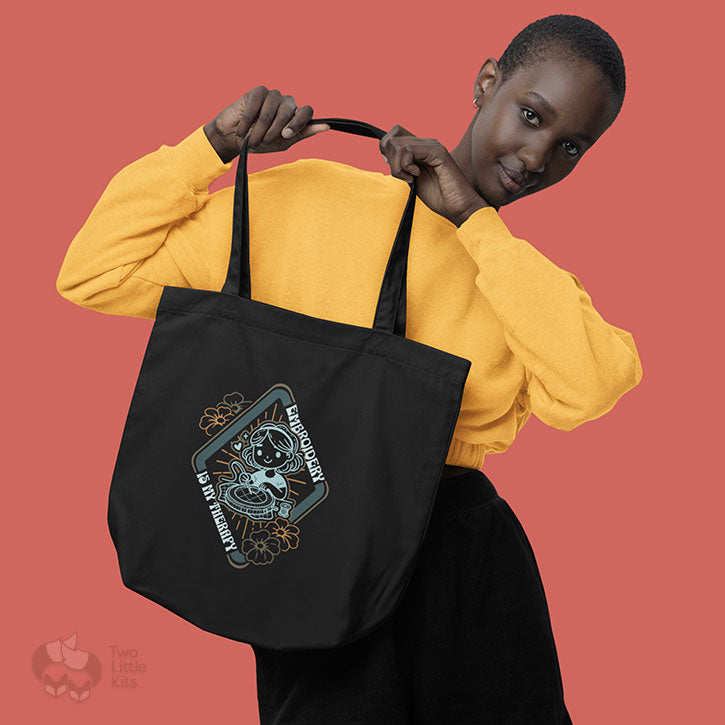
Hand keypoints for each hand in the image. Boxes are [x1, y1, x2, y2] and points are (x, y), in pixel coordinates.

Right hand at [203, 85, 330, 162]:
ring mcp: (272, 96)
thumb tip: (327, 126)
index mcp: (295, 115)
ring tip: (252, 137)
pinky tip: (243, 128)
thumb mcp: (283, 143)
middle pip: (289, 112)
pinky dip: (249, 120)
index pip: (307, 111)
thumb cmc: (259, 142)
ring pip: (272, 109)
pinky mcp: (257, 92)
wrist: (234, 139)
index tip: (285, 135)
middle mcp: (286, 103)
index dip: (297, 123)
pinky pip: (257, 104)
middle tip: (263, 141)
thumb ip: (303, 134)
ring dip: (260, 128)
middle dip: (274, 131)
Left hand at [379, 125, 488, 225]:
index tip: (395, 169)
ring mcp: (433, 146)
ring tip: (410, 178)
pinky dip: (406, 166)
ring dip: (398, 166)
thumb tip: (386, 157)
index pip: (395, 134)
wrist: (459, 206)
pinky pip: (408, 150)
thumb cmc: (439, 197)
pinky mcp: (437, 152)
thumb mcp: (413, 180)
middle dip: (391, 161)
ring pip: (398, 144)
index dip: (386, 150)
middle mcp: (427, 144)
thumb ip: (402, 167)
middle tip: (404, 176)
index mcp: (421, 149)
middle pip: (393, 138)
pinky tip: (416, 175)